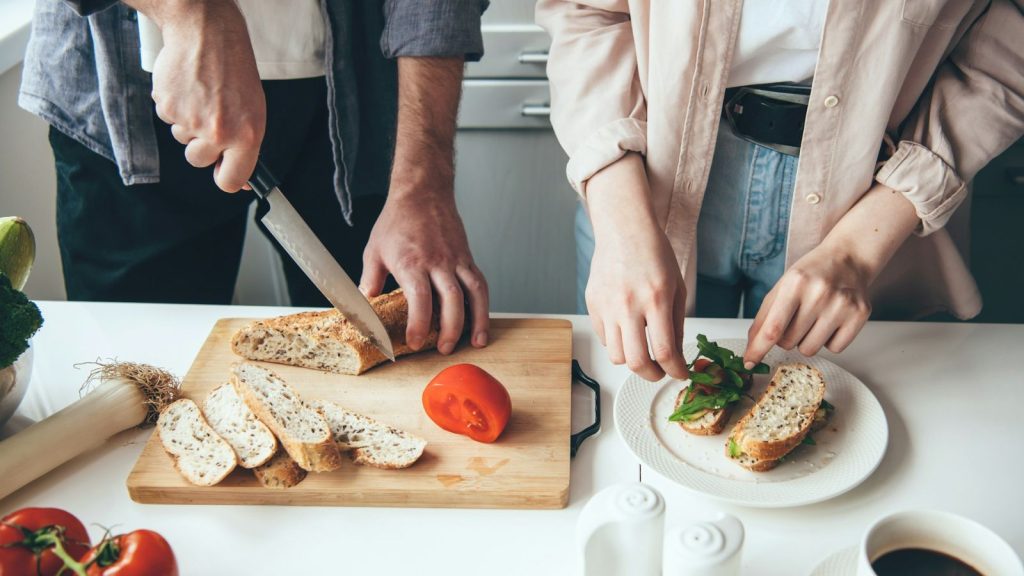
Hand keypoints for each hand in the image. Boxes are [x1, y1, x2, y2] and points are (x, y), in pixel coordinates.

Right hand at [146, 0, 264, 191]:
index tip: (222, 172)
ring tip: (202, 96)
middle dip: (202, 145)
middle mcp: (218, 132)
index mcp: (246, 135)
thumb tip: (240, 180)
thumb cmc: (234, 71)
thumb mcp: (254, 111)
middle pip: (198, 161)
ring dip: (189, 124)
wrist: (207, 35)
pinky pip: (168, 119)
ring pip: (182, 139)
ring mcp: (190, 121)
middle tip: (212, 118)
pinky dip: (176, 106)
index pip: (231, 180)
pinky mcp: (167, 107)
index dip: (224, 178)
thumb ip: (245, 146)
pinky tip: (188, 88)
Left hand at [360, 192, 488, 354]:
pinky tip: (481, 322)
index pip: (420, 299)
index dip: (419, 324)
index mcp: (412, 262)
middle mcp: (438, 262)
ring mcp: (456, 260)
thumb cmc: (397, 221)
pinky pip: (480, 284)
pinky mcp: (467, 258)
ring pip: (474, 293)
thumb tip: (365, 304)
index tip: (414, 342)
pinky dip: (483, 305)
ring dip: (477, 320)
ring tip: (475, 342)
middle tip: (443, 349)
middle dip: (450, 329)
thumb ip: (370, 281)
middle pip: (452, 300)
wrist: (422, 193)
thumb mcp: (374, 251)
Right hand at [585, 154, 688, 381]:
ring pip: (616, 355)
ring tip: (642, 351)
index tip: (679, 373)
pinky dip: (617, 342)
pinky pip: (604, 338)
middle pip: (636, 362)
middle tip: (660, 371)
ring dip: (632, 360)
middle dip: (652, 374)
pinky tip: (627, 331)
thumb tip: (675, 355)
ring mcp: (606, 306)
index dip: (675, 370)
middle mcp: (628, 305)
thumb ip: (676, 324)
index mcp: (655, 299)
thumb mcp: (676, 287)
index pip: (664, 351)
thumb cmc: (653, 253)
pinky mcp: (592, 304)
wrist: (624, 229)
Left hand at [743, 244, 871, 365]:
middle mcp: (819, 294)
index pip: (773, 328)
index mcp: (795, 283)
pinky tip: (831, 321)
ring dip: (806, 340)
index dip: (758, 349)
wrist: (849, 258)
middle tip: (796, 318)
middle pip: (788, 342)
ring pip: (810, 350)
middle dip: (786, 337)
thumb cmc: (812, 274)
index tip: (748, 363)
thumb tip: (753, 346)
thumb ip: (764, 316)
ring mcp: (842, 305)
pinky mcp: (859, 315)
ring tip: (814, 318)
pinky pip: (835, 349)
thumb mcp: (782, 286)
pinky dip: (829, 340)